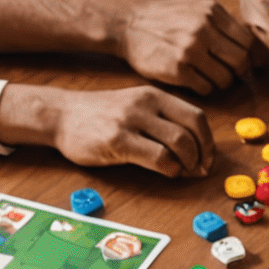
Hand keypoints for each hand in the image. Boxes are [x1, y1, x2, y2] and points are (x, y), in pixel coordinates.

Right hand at [0, 83, 215, 177]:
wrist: (60, 114)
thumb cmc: (101, 116)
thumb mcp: (136, 107)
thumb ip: (163, 121)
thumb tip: (195, 150)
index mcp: (154, 95)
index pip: (196, 116)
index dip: (208, 141)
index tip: (207, 158)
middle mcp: (146, 104)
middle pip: (192, 131)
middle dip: (202, 156)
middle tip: (199, 171)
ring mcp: (131, 121)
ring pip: (179, 143)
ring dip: (188, 164)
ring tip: (182, 172)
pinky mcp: (118, 140)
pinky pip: (158, 157)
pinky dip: (170, 169)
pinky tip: (166, 172)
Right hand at [113, 0, 253, 94]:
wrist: (128, 23)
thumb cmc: (165, 19)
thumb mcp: (196, 9)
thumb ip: (221, 24)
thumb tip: (250, 48)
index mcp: (212, 12)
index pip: (248, 41)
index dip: (250, 57)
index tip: (244, 63)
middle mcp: (203, 28)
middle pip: (241, 61)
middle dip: (240, 73)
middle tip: (232, 75)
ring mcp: (190, 49)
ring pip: (225, 78)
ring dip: (222, 83)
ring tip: (211, 78)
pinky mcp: (177, 69)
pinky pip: (206, 88)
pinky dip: (205, 89)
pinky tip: (195, 81)